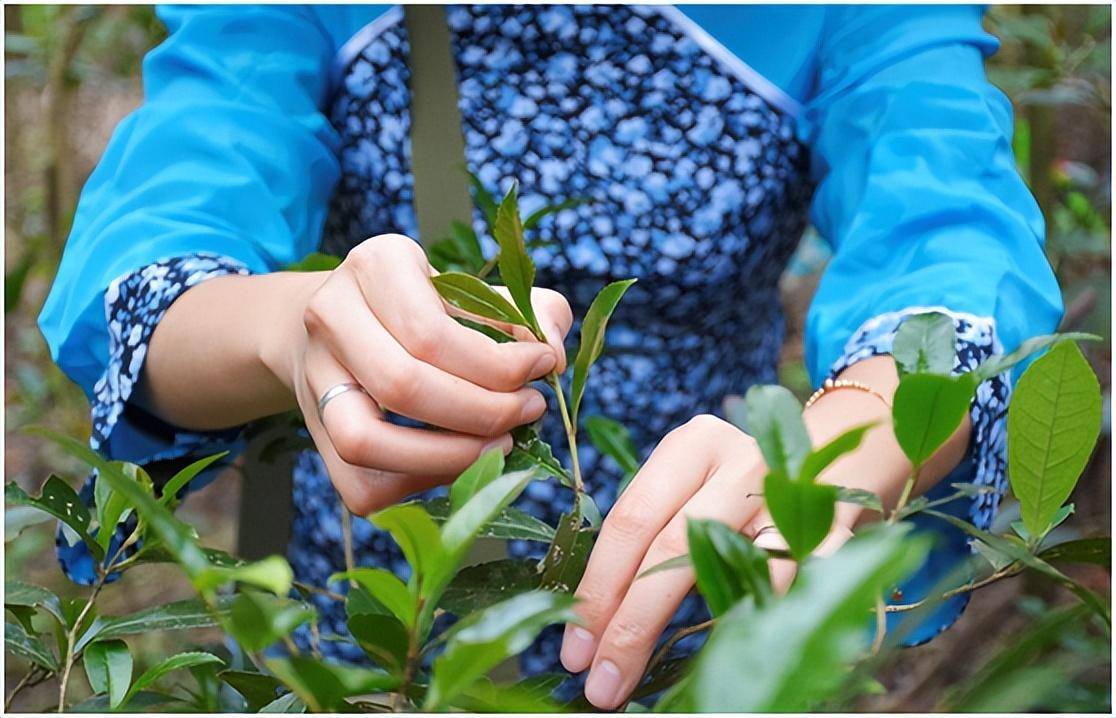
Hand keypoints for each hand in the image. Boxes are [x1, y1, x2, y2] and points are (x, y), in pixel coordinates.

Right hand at [271, 234, 571, 514]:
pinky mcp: (316, 434)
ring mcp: (315, 379)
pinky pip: (361, 485)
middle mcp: (330, 316)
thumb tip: (551, 350)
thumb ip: (530, 310)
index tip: (544, 366)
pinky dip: (421, 483)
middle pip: (402, 385)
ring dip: (448, 457)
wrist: (348, 323)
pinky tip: (465, 462)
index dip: (497, 362)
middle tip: (529, 410)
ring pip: (364, 441)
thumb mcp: (479, 290)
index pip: (430, 332)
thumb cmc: (428, 306)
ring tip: (503, 444)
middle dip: (482, 411)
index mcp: (375, 266)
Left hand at [559, 358, 966, 708]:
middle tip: (603, 682)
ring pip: (740, 572)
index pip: (629, 521)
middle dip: (632, 624)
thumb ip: (650, 540)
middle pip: (673, 548)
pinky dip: (770, 626)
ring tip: (667, 685)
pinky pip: (798, 587)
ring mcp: (795, 493)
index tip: (575, 650)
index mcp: (690, 446)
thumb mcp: (692, 491)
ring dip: (702, 639)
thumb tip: (593, 623)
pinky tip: (743, 664)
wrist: (843, 455)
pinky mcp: (841, 528)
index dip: (598, 589)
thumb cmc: (741, 490)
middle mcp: (741, 462)